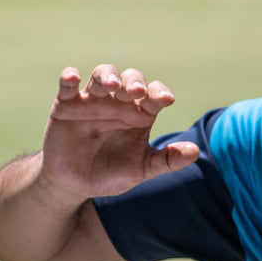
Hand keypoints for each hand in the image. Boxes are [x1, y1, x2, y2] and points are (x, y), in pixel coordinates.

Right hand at [39, 63, 197, 199]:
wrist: (76, 185)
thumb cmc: (112, 174)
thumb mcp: (142, 169)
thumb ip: (167, 160)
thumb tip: (195, 152)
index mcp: (140, 114)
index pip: (153, 95)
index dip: (160, 93)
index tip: (166, 100)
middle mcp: (118, 102)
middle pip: (130, 80)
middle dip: (134, 81)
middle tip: (137, 92)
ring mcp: (92, 101)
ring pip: (102, 75)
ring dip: (107, 75)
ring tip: (112, 85)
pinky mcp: (66, 104)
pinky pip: (67, 85)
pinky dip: (69, 77)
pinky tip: (73, 77)